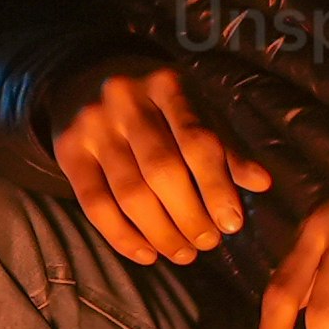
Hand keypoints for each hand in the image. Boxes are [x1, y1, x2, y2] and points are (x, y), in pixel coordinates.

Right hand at [45, 58, 269, 268]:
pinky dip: (122, 236)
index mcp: (167, 84)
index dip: (216, 186)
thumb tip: (261, 183)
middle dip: (190, 216)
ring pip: (129, 192)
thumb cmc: (156, 101)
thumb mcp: (193, 109)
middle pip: (161, 170)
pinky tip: (146, 254)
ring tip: (183, 253)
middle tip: (208, 244)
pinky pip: (94, 204)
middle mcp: (125, 100)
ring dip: (160, 232)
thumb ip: (224, 145)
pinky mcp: (67, 150)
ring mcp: (92, 125)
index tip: (232, 225)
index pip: (196, 140)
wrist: (86, 74)